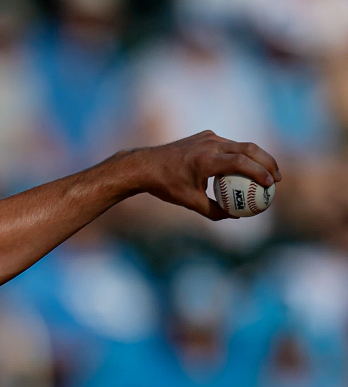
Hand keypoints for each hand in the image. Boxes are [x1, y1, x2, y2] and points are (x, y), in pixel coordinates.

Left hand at [132, 130, 281, 219]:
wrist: (145, 165)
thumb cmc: (166, 186)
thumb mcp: (190, 202)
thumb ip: (214, 210)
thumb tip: (236, 216)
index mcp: (206, 160)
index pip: (241, 163)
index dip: (260, 172)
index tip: (271, 184)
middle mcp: (210, 144)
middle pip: (248, 148)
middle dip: (268, 161)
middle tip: (277, 178)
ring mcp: (208, 137)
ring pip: (240, 145)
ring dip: (256, 157)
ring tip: (266, 172)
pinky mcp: (205, 135)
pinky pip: (227, 144)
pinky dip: (239, 154)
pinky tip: (245, 168)